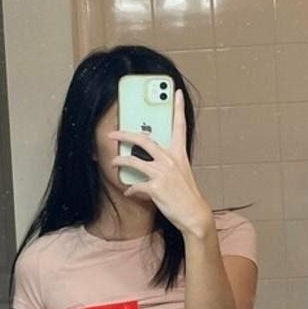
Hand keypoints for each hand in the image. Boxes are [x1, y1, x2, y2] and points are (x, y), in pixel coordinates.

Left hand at [107, 88, 212, 236]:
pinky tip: (129, 191)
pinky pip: (136, 186)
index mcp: (179, 154)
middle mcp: (170, 160)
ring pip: (134, 161)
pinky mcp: (155, 187)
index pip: (180, 126)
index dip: (179, 108)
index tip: (177, 93)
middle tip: (113, 133)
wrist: (194, 214)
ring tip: (114, 161)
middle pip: (144, 140)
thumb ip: (168, 164)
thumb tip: (153, 161)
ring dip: (120, 161)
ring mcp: (162, 173)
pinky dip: (131, 189)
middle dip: (125, 135)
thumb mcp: (181, 173)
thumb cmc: (187, 195)